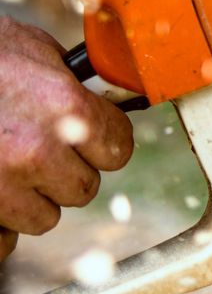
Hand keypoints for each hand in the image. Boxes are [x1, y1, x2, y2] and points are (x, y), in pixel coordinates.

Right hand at [0, 19, 133, 260]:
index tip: (91, 137)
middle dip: (65, 172)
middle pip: (83, 188)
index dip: (104, 142)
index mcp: (66, 108)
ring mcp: (2, 186)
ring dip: (30, 198)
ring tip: (3, 166)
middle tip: (37, 150)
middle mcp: (38, 151)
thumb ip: (71, 79)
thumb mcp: (30, 50)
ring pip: (44, 217)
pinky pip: (3, 243)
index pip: (118, 148)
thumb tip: (101, 95)